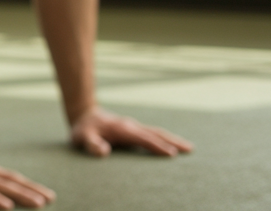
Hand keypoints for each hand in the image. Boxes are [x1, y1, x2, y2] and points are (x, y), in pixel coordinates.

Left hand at [70, 106, 192, 156]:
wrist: (85, 115)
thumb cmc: (83, 130)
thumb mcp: (81, 138)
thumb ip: (91, 144)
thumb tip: (104, 152)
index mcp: (121, 129)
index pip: (142, 138)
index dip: (156, 146)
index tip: (171, 154)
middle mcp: (131, 126)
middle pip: (155, 133)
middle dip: (172, 141)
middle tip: (190, 150)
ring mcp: (134, 126)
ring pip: (157, 132)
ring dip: (173, 139)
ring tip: (189, 148)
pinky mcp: (135, 129)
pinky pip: (153, 133)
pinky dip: (165, 138)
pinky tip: (174, 144)